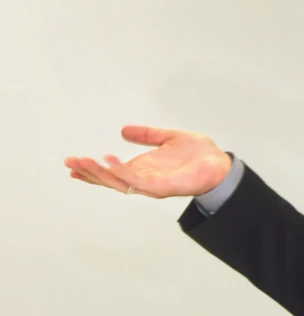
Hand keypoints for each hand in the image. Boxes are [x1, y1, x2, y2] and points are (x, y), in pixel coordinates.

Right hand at [64, 125, 231, 198]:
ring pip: (120, 182)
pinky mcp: (163, 185)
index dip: (93, 169)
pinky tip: (112, 161)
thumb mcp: (169, 138)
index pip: (113, 172)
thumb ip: (147, 135)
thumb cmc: (198, 155)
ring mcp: (153, 184)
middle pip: (111, 179)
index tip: (74, 164)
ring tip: (84, 163)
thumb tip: (124, 130)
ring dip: (101, 173)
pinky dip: (123, 172)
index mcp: (144, 169)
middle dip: (90, 172)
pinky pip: (138, 181)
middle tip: (70, 163)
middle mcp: (145, 179)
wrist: (220, 164)